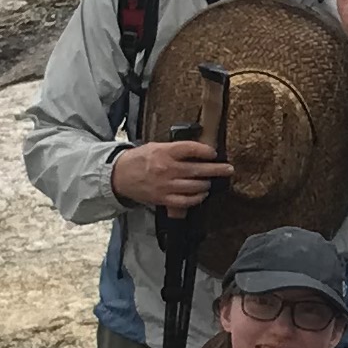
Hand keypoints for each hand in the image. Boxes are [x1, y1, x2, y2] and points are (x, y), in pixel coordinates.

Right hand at [110, 136, 234, 214]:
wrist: (119, 176)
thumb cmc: (139, 159)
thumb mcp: (156, 146)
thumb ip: (176, 149)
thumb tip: (198, 151)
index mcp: (165, 152)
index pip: (191, 149)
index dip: (206, 151)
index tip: (214, 153)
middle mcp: (167, 169)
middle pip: (198, 170)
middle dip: (217, 170)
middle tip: (228, 169)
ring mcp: (166, 186)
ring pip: (195, 187)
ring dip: (207, 184)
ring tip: (211, 182)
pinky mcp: (163, 199)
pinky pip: (186, 201)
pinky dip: (197, 198)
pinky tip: (201, 194)